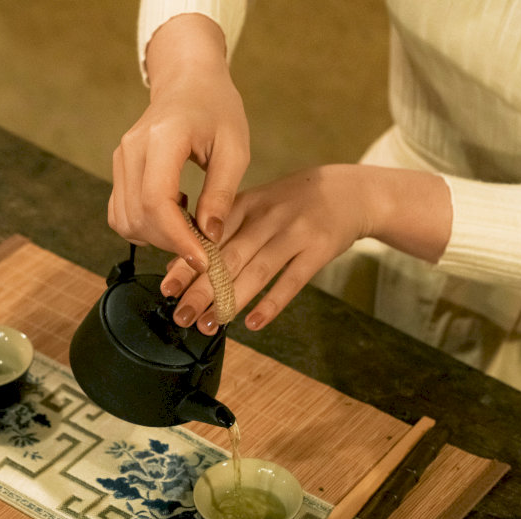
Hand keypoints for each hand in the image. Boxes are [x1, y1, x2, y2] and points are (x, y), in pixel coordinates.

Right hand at [108, 14, 249, 270]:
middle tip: (204, 245)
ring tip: (190, 224)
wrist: (188, 81)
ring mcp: (121, 158)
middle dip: (172, 243)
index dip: (177, 239)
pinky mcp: (119, 169)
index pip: (157, 201)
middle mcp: (133, 149)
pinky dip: (145, 227)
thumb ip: (221, 194)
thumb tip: (210, 236)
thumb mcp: (235, 149)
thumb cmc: (217, 109)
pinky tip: (173, 214)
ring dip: (157, 238)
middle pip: (139, 216)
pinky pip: (121, 213)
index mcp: (164, 138)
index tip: (202, 259)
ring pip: (125, 220)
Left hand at [162, 164, 451, 332]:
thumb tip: (187, 261)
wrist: (353, 192)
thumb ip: (228, 227)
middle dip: (201, 288)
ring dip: (231, 300)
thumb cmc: (297, 203)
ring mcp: (295, 233)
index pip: (212, 235)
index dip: (188, 261)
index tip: (167, 287)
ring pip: (257, 270)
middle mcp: (269, 216)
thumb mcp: (262, 202)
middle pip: (229, 256)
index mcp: (249, 203)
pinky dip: (271, 303)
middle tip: (181, 314)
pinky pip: (292, 280)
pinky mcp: (320, 250)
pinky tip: (251, 322)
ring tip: (209, 324)